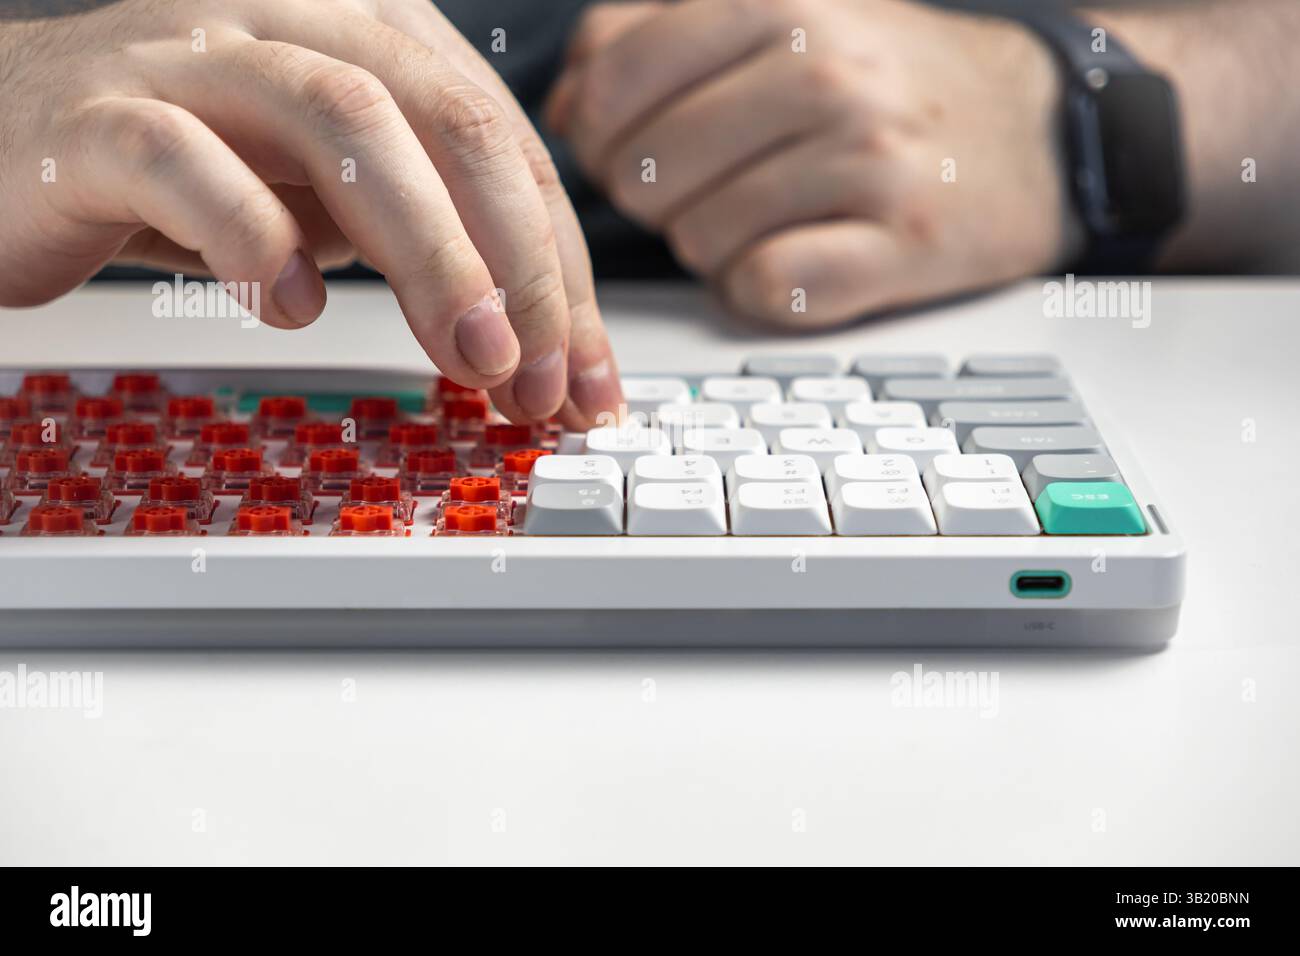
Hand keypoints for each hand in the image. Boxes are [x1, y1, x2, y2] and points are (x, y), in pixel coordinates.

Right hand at [0, 0, 622, 426]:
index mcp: (373, 32)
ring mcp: (193, 54)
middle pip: (447, 120)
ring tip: (465, 355)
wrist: (9, 137)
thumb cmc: (193, 167)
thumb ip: (433, 242)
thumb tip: (542, 347)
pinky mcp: (97, 113)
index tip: (579, 376)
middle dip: (514, 262)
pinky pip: (185, 159)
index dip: (558, 268)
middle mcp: (296, 21)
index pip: (504, 144)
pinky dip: (254, 235)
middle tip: (533, 375)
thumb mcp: (341, 199)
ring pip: (340, 122)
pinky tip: (293, 305)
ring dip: (426, 252)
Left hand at [549, 0, 1083, 326]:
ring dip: (715, 246)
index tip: (626, 152)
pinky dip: (764, 289)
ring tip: (771, 217)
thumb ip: (658, 39)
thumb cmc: (889, 83)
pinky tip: (800, 258)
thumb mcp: (783, 18)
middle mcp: (824, 75)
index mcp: (780, 5)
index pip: (610, 85)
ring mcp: (868, 162)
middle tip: (712, 189)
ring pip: (699, 240)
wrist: (1039, 131)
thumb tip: (566, 103)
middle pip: (645, 176)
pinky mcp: (901, 245)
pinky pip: (767, 289)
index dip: (596, 138)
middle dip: (658, 199)